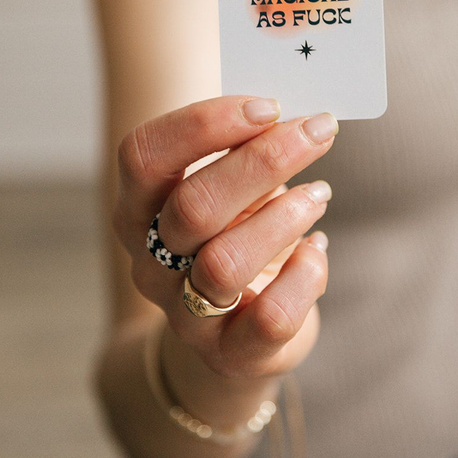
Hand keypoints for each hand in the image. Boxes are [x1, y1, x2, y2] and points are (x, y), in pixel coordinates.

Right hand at [113, 95, 338, 379]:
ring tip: (319, 194)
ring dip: (284, 218)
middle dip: (264, 161)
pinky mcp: (231, 352)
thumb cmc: (237, 239)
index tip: (268, 105)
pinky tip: (316, 250)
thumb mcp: (231, 194)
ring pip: (225, 263)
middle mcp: (150, 262)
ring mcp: (185, 314)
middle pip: (192, 206)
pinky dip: (304, 276)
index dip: (203, 124)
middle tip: (317, 131)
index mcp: (138, 209)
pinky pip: (269, 318)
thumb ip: (247, 156)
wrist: (237, 336)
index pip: (144, 156)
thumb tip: (299, 118)